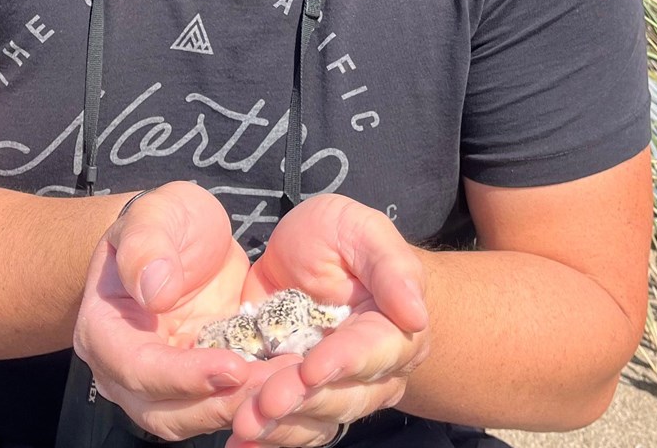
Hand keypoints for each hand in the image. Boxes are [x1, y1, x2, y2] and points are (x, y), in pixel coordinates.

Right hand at [74, 182, 292, 439]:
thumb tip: (154, 293)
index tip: (232, 367)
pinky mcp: (202, 381)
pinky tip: (293, 382)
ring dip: (244, 408)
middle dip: (220, 404)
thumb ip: (146, 245)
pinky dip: (256, 399)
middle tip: (273, 389)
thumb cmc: (164, 221)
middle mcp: (128, 368)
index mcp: (105, 329)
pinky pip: (224, 402)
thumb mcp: (155, 213)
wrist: (185, 236)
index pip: (136, 367)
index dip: (182, 375)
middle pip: (165, 410)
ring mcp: (166, 381)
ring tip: (290, 387)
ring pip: (197, 416)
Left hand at [231, 195, 430, 447]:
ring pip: (315, 420)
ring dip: (280, 426)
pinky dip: (264, 439)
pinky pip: (290, 429)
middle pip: (343, 396)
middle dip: (303, 400)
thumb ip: (391, 265)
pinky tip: (238, 442)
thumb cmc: (343, 238)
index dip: (344, 362)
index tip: (311, 368)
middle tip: (266, 402)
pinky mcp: (300, 400)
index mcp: (392, 329)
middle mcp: (371, 372)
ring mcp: (335, 390)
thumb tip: (417, 315)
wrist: (310, 259)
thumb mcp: (361, 230)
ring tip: (243, 423)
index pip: (372, 351)